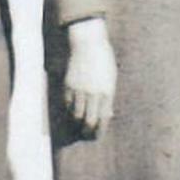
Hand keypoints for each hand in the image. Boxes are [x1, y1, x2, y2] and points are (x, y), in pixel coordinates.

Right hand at [64, 17, 116, 139]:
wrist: (88, 43)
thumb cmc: (103, 60)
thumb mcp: (111, 78)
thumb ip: (109, 97)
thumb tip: (107, 115)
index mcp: (107, 92)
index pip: (103, 119)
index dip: (99, 131)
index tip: (96, 136)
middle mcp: (93, 93)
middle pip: (89, 121)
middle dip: (87, 132)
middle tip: (86, 135)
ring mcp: (79, 89)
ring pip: (76, 115)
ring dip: (77, 123)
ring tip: (78, 126)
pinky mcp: (68, 85)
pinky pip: (67, 104)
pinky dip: (69, 111)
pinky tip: (71, 112)